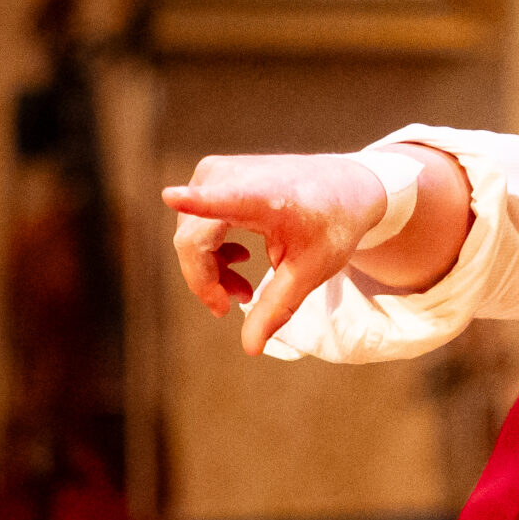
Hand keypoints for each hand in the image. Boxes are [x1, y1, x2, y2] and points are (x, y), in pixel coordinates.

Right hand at [163, 154, 387, 355]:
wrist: (346, 186)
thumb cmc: (332, 226)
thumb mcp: (312, 271)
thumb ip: (278, 307)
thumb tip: (250, 348)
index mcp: (264, 197)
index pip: (224, 200)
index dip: (194, 201)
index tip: (172, 197)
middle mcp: (233, 176)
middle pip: (193, 242)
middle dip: (207, 281)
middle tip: (237, 304)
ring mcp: (217, 172)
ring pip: (190, 235)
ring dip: (211, 268)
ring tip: (244, 290)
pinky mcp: (212, 174)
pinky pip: (195, 221)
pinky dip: (212, 250)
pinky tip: (238, 261)